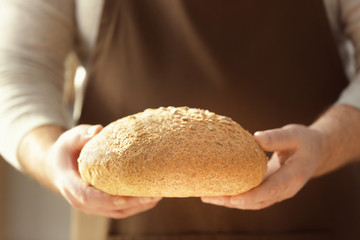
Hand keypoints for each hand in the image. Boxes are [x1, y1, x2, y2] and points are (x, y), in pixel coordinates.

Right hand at [47, 124, 161, 218]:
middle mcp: (81, 201)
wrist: (58, 165)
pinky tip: (152, 197)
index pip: (89, 197)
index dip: (108, 199)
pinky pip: (121, 209)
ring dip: (139, 206)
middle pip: (109, 208)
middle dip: (132, 204)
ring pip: (118, 212)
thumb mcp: (70, 138)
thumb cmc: (66, 150)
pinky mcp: (102, 205)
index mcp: (71, 186)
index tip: (127, 197)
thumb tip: (98, 130)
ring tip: (158, 195)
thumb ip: (82, 135)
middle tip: (154, 195)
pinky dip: (137, 205)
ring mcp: (93, 206)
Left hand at [201, 124, 326, 209]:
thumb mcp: (294, 134)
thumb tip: (256, 138)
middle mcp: (284, 190)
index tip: (233, 199)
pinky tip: (218, 191)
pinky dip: (235, 196)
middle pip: (257, 201)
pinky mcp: (268, 189)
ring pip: (252, 202)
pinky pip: (251, 196)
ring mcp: (276, 192)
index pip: (271, 191)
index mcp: (292, 177)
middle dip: (232, 201)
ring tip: (207, 196)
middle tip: (209, 197)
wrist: (314, 152)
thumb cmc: (304, 141)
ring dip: (230, 201)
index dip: (252, 196)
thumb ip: (277, 137)